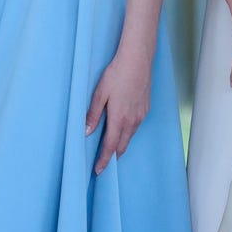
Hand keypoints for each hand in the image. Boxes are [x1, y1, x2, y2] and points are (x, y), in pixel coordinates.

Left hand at [85, 47, 150, 173]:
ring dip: (121, 145)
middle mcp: (132, 121)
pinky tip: (122, 130)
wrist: (137, 60)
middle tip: (103, 164)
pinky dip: (128, 133)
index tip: (98, 171)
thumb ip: (93, 114)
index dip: (104, 161)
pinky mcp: (145, 109)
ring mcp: (141, 115)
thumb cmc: (117, 74)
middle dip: (113, 157)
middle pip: (122, 146)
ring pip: (130, 137)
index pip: (110, 147)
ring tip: (111, 150)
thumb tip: (86, 133)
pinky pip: (136, 127)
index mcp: (119, 119)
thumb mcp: (99, 94)